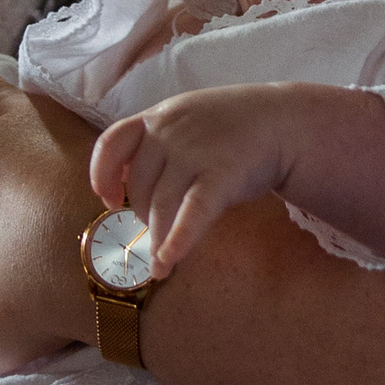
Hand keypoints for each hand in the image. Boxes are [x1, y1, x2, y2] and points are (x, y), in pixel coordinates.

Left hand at [92, 87, 300, 274]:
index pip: (112, 143)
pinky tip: (168, 260)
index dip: (102, 174)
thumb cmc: (229, 127)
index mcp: (158, 117)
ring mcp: (196, 151)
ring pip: (162, 204)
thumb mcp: (185, 120)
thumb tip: (118, 184)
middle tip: (159, 230)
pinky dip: (178, 238)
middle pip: (140, 185)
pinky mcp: (223, 174)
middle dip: (144, 215)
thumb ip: (154, 145)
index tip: (110, 199)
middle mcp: (170, 132)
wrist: (282, 121)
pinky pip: (193, 211)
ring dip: (157, 239)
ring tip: (159, 266)